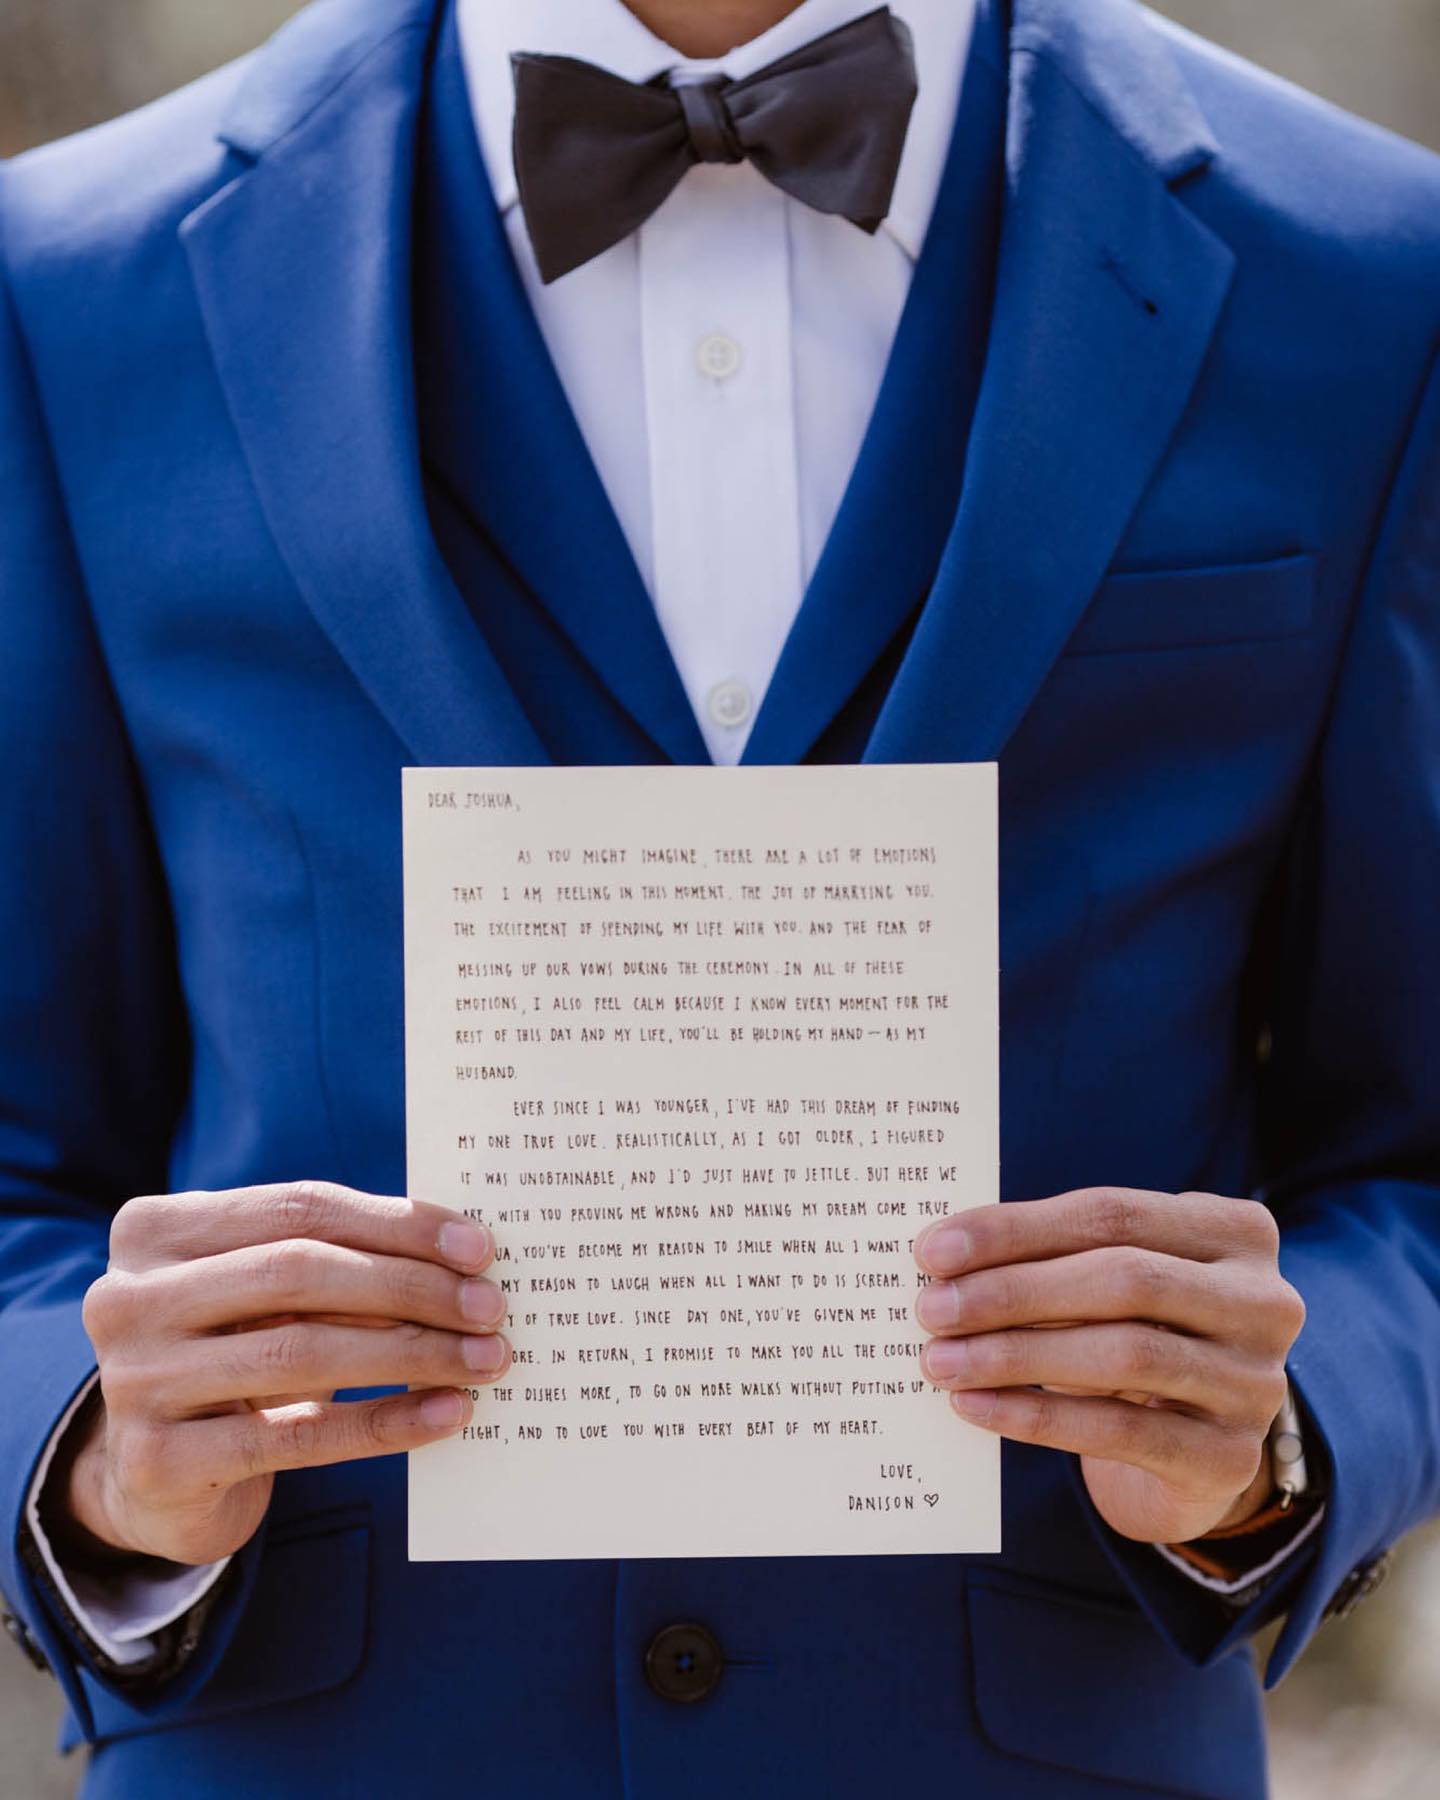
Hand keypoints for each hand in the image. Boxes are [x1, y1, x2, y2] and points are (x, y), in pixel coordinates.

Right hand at [58, 1182, 507, 1565]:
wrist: (155, 1478)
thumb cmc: (235, 1353)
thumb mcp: (264, 1292)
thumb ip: (335, 1257)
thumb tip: (462, 1251)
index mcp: (155, 1230)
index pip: (299, 1209)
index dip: (396, 1225)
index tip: (478, 1247)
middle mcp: (128, 1297)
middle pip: (299, 1272)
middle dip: (411, 1287)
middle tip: (489, 1307)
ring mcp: (135, 1380)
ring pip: (301, 1352)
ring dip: (412, 1354)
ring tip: (484, 1360)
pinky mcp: (157, 1462)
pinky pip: (296, 1437)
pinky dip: (384, 1423)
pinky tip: (446, 1413)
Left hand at [913, 1187, 1304, 1544]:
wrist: (1193, 1450)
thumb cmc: (1137, 1333)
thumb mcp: (1115, 1280)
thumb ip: (1055, 1256)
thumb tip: (943, 1259)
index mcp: (1235, 1232)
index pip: (1112, 1215)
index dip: (1017, 1229)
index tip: (933, 1250)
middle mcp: (1263, 1302)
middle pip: (1123, 1280)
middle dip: (1012, 1292)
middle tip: (931, 1308)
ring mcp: (1254, 1383)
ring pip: (1124, 1355)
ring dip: (1015, 1355)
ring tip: (939, 1361)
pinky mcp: (1226, 1458)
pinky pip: (1118, 1432)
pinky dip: (1035, 1417)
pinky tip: (974, 1407)